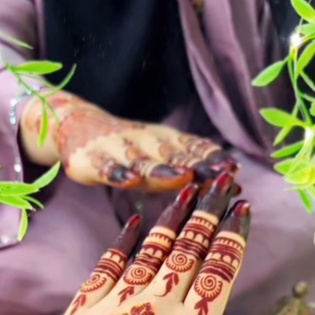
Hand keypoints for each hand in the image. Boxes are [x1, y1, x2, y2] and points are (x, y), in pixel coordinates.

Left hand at [0, 176, 273, 314]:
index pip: (220, 270)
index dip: (233, 236)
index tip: (243, 208)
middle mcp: (157, 308)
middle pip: (188, 248)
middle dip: (208, 212)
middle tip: (221, 179)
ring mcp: (116, 305)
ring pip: (150, 249)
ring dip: (170, 217)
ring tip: (185, 188)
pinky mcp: (81, 311)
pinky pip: (106, 265)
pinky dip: (122, 240)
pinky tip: (133, 222)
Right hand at [20, 91, 237, 190]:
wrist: (76, 125)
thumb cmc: (129, 150)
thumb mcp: (162, 155)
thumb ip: (194, 169)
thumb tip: (237, 188)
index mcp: (165, 143)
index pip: (193, 150)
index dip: (212, 159)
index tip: (234, 170)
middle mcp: (145, 143)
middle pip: (175, 156)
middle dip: (199, 165)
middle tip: (220, 174)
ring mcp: (118, 151)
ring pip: (143, 162)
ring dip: (163, 170)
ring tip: (182, 177)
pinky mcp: (92, 160)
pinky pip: (106, 168)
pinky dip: (117, 173)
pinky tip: (128, 181)